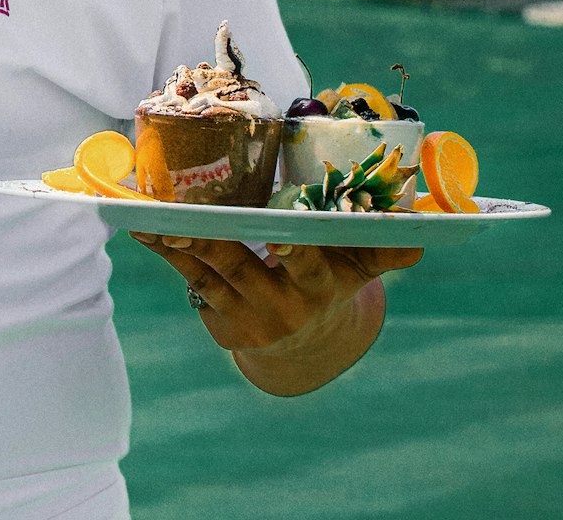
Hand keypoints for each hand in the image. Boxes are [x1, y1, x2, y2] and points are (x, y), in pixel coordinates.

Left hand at [131, 234, 420, 355]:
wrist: (305, 345)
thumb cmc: (331, 282)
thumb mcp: (359, 269)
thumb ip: (384, 249)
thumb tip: (420, 235)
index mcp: (319, 286)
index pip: (309, 266)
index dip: (295, 254)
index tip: (281, 239)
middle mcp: (281, 305)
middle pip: (242, 266)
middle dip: (214, 242)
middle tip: (183, 218)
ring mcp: (246, 315)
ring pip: (208, 271)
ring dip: (177, 243)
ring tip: (150, 216)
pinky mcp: (219, 321)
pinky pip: (189, 279)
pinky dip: (166, 251)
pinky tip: (142, 226)